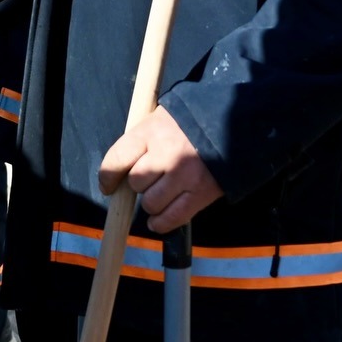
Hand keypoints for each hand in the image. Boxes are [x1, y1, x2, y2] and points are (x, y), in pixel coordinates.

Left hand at [98, 106, 222, 234]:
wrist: (234, 122)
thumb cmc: (190, 122)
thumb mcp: (161, 119)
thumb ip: (142, 141)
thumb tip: (120, 172)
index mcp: (151, 131)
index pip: (117, 159)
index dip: (108, 177)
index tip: (108, 186)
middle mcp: (165, 154)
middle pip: (135, 183)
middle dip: (138, 185)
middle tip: (149, 180)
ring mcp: (183, 176)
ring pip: (151, 203)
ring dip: (151, 203)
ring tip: (160, 194)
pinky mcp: (200, 193)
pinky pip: (172, 218)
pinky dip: (161, 223)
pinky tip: (159, 220)